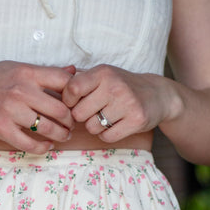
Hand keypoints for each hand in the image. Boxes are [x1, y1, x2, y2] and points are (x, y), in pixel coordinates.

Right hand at [0, 62, 75, 153]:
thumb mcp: (15, 68)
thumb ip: (43, 73)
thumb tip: (72, 71)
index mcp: (27, 72)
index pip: (65, 83)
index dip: (75, 96)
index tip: (75, 104)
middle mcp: (21, 90)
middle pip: (61, 109)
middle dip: (71, 121)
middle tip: (72, 126)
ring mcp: (10, 110)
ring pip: (48, 128)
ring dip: (60, 135)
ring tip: (62, 136)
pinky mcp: (0, 128)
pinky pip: (29, 143)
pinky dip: (42, 148)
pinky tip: (46, 146)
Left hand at [62, 65, 179, 142]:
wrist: (157, 94)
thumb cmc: (121, 86)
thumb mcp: (102, 75)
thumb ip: (77, 79)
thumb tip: (52, 87)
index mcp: (102, 72)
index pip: (72, 90)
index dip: (68, 101)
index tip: (76, 103)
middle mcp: (114, 85)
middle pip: (79, 114)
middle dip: (83, 117)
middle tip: (94, 112)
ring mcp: (127, 103)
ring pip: (92, 127)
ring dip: (95, 127)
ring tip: (107, 117)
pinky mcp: (136, 120)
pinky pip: (107, 137)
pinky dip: (107, 135)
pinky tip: (116, 125)